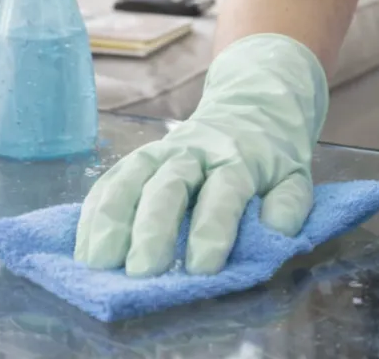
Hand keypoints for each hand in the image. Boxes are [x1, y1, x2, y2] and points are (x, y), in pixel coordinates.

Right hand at [74, 34, 327, 275]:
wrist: (250, 106)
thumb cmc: (271, 156)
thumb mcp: (294, 177)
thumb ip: (288, 207)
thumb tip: (272, 233)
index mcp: (239, 159)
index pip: (224, 191)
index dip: (212, 228)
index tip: (202, 268)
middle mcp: (195, 151)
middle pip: (169, 184)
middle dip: (153, 228)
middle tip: (144, 271)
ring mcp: (161, 151)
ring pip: (130, 178)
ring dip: (111, 219)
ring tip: (100, 262)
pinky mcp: (137, 159)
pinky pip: (109, 181)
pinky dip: (93, 212)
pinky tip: (84, 246)